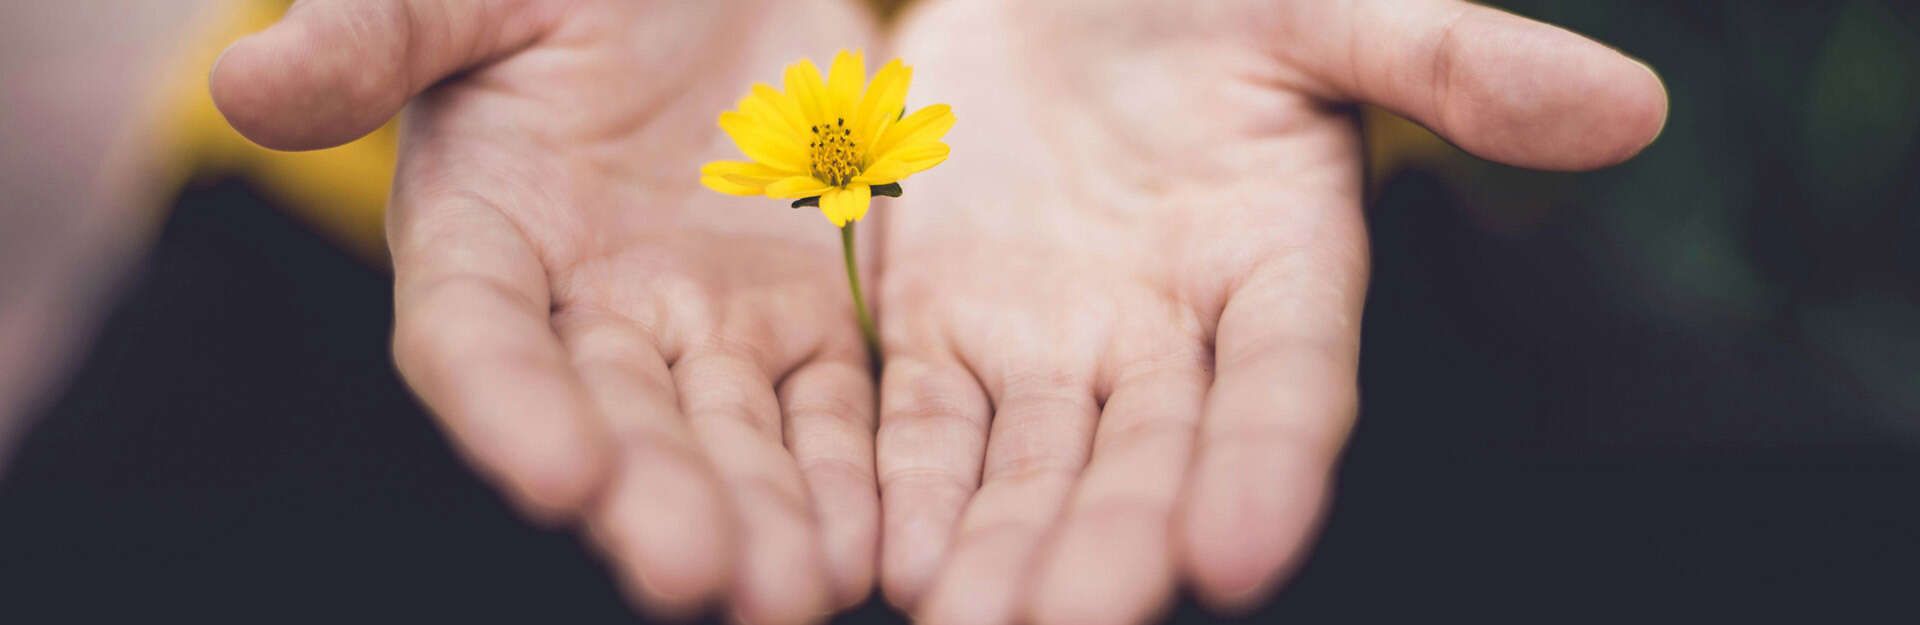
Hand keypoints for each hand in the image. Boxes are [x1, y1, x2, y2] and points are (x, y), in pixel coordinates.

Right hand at [213, 1, 881, 621]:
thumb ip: (379, 37)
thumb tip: (243, 85)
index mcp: (484, 234)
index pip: (478, 337)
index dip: (508, 407)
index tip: (558, 474)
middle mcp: (587, 310)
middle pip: (614, 421)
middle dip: (652, 498)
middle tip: (694, 574)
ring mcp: (701, 327)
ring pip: (728, 438)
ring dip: (761, 516)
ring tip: (796, 591)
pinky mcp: (803, 321)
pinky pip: (828, 410)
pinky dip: (846, 475)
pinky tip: (869, 545)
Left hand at [873, 1, 1665, 623]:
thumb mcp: (1321, 6)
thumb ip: (1449, 56)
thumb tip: (1629, 105)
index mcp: (1279, 266)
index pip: (1286, 385)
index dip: (1269, 466)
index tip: (1241, 553)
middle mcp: (1168, 336)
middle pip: (1148, 458)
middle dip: (1113, 543)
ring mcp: (1052, 345)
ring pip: (1032, 467)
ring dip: (1004, 548)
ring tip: (971, 624)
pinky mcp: (945, 331)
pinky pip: (924, 423)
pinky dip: (909, 486)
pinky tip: (891, 556)